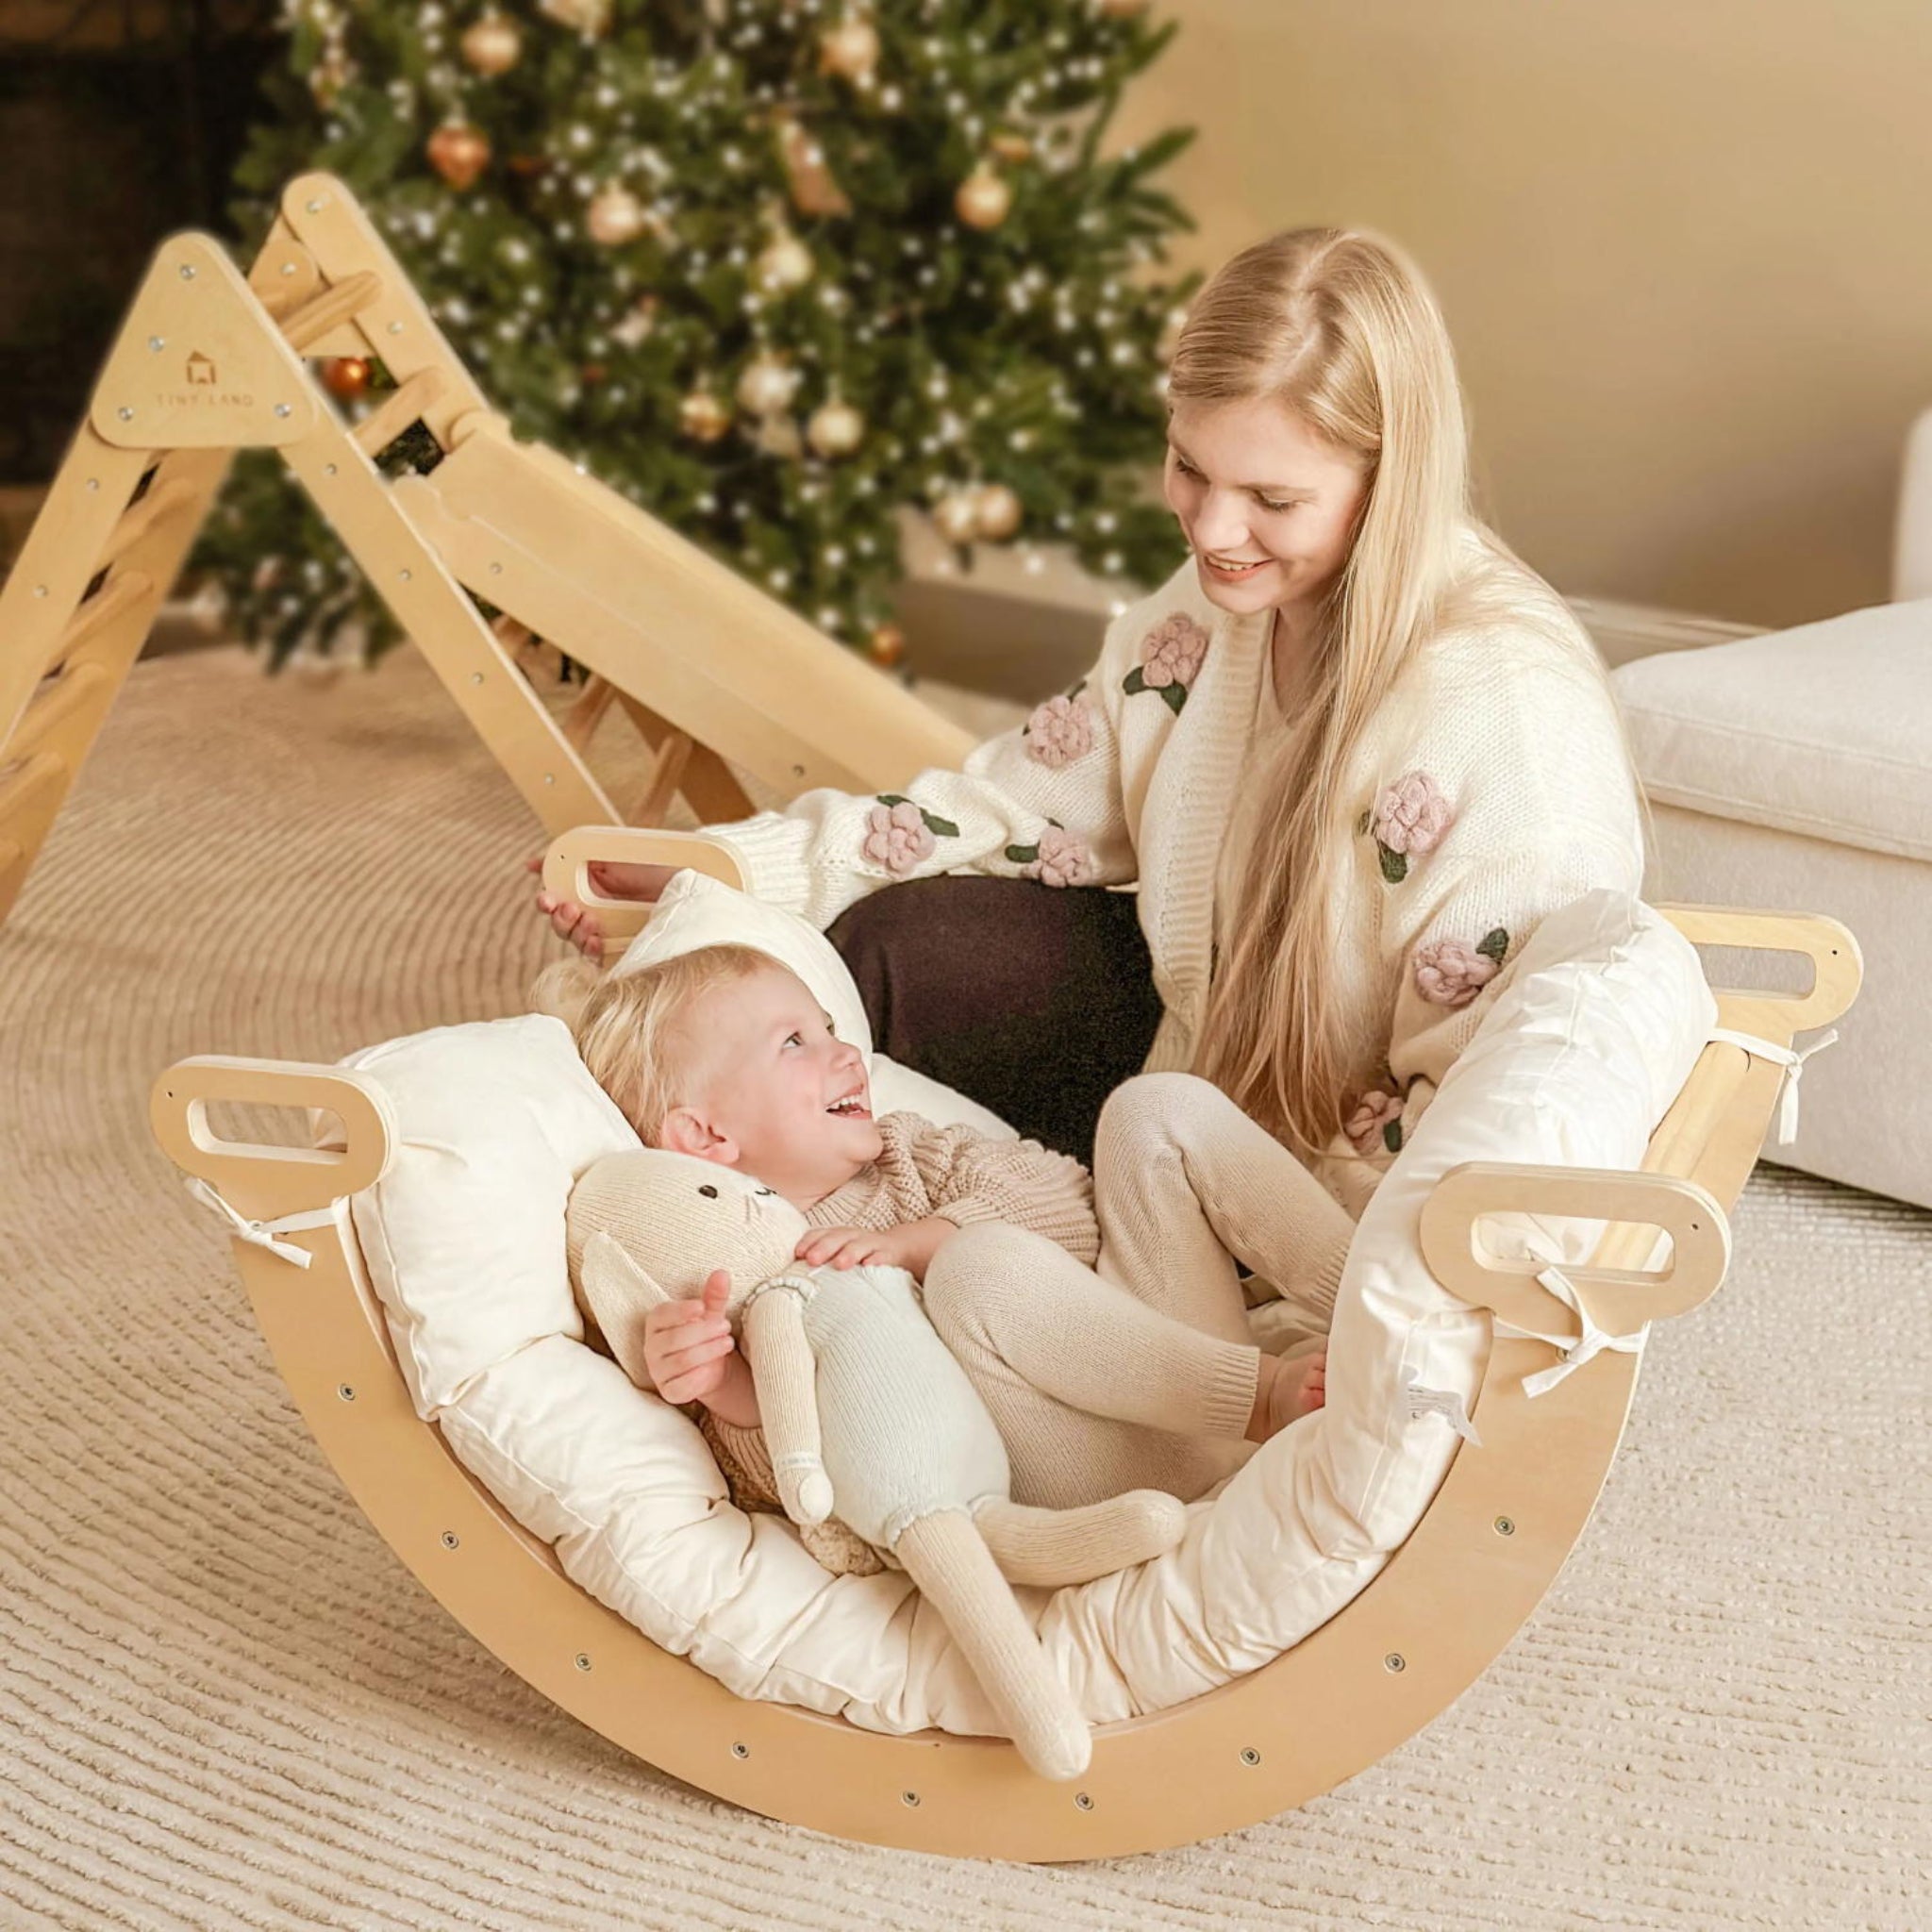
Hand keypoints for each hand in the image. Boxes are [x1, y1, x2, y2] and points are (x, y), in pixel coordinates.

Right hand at [526, 856, 685, 961]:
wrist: (693, 883)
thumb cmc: (658, 867)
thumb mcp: (615, 855)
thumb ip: (576, 856)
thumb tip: (534, 864)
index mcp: (590, 891)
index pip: (557, 901)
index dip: (546, 902)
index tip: (546, 899)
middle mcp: (596, 913)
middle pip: (562, 925)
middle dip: (560, 919)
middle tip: (569, 909)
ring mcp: (609, 933)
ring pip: (576, 941)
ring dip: (577, 933)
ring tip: (591, 922)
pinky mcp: (622, 950)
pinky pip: (597, 958)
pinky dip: (592, 951)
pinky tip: (597, 941)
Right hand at [640, 1269, 745, 1407]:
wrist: (710, 1368)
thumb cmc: (705, 1334)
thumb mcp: (711, 1313)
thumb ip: (714, 1296)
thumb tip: (722, 1273)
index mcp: (656, 1322)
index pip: (662, 1314)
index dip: (680, 1311)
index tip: (702, 1307)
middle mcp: (651, 1346)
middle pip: (675, 1339)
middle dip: (704, 1332)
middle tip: (726, 1327)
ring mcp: (657, 1370)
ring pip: (682, 1361)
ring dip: (709, 1351)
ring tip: (727, 1343)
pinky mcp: (668, 1392)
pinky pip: (681, 1387)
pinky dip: (700, 1377)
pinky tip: (714, 1369)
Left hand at [794, 1217, 957, 1282]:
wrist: (901, 1249)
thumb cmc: (861, 1257)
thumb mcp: (841, 1256)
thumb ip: (821, 1263)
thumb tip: (791, 1282)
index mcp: (839, 1236)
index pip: (821, 1233)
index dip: (809, 1241)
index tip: (798, 1254)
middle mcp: (855, 1237)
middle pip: (838, 1237)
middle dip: (824, 1247)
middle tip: (812, 1260)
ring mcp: (873, 1244)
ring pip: (860, 1245)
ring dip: (849, 1253)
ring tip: (839, 1265)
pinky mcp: (891, 1254)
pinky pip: (884, 1256)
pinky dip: (877, 1260)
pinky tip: (870, 1267)